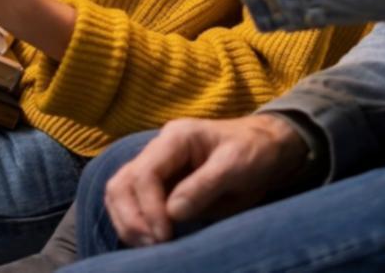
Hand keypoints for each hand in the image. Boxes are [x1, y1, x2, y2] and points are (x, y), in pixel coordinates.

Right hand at [104, 115, 309, 245]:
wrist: (265, 149)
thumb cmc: (254, 152)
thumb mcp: (236, 165)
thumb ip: (204, 185)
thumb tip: (172, 213)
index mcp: (176, 137)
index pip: (145, 173)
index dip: (149, 207)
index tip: (165, 235)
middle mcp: (159, 150)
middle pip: (122, 183)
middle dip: (132, 218)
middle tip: (154, 245)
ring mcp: (156, 167)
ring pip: (119, 193)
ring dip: (128, 223)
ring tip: (150, 247)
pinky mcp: (159, 186)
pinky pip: (131, 203)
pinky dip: (133, 223)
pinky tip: (149, 241)